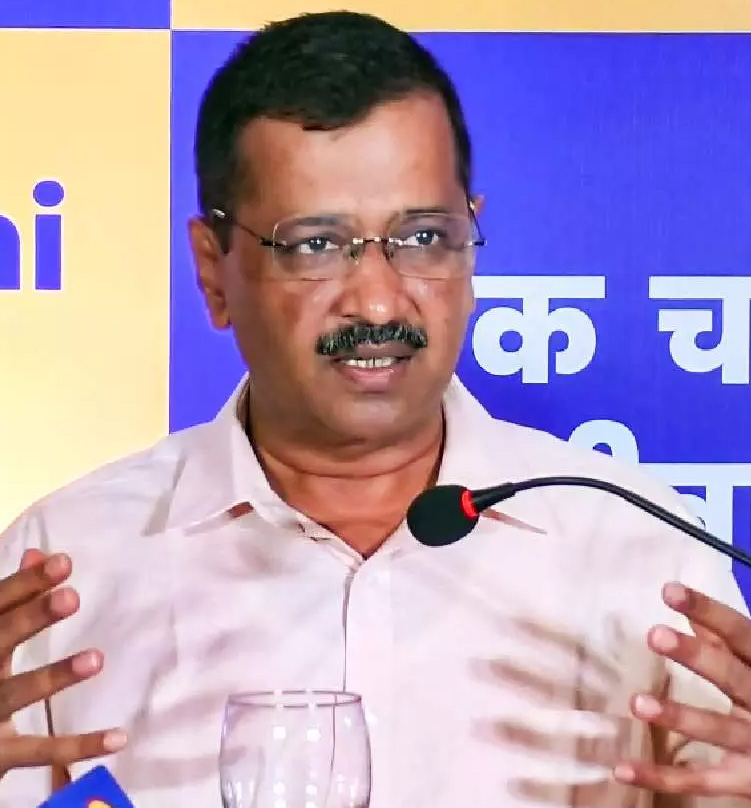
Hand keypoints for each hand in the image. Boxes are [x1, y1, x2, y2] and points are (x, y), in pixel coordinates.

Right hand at [0, 548, 126, 778]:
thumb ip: (10, 600)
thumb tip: (38, 554)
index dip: (25, 585)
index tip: (64, 562)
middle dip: (32, 619)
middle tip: (72, 597)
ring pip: (15, 694)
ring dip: (54, 676)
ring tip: (97, 659)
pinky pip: (39, 751)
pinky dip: (78, 748)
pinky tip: (119, 738)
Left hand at [614, 582, 750, 797]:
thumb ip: (729, 646)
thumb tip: (690, 613)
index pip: (742, 635)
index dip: (708, 612)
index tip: (669, 590)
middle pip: (732, 677)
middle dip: (696, 656)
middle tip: (655, 634)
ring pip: (719, 730)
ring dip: (679, 717)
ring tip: (637, 703)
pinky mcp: (745, 783)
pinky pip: (701, 782)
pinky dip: (661, 777)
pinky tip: (622, 769)